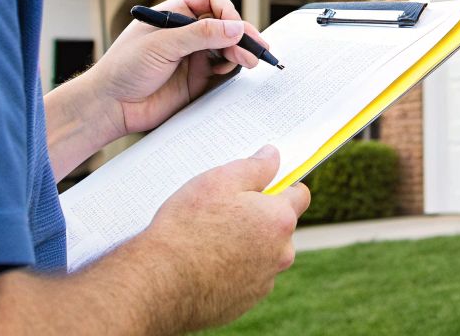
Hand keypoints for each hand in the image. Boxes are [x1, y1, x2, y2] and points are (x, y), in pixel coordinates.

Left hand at [84, 0, 273, 137]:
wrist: (109, 107)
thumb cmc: (123, 68)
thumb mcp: (162, 44)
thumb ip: (201, 35)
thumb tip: (236, 27)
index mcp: (174, 15)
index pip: (210, 1)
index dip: (226, 11)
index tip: (233, 27)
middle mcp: (186, 34)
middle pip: (224, 25)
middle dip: (241, 34)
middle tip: (257, 49)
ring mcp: (192, 57)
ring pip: (227, 48)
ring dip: (241, 53)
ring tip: (250, 62)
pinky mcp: (196, 80)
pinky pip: (222, 71)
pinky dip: (232, 70)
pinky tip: (233, 72)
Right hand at [136, 145, 311, 328]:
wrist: (160, 282)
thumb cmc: (188, 228)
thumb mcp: (219, 181)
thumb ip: (254, 167)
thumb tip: (273, 156)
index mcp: (279, 220)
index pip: (300, 196)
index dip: (281, 186)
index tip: (263, 185)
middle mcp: (280, 253)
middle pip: (280, 227)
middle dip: (259, 218)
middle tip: (225, 212)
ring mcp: (264, 281)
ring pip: (263, 255)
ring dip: (246, 246)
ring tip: (211, 239)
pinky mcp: (245, 301)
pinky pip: (246, 278)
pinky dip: (233, 270)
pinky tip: (206, 263)